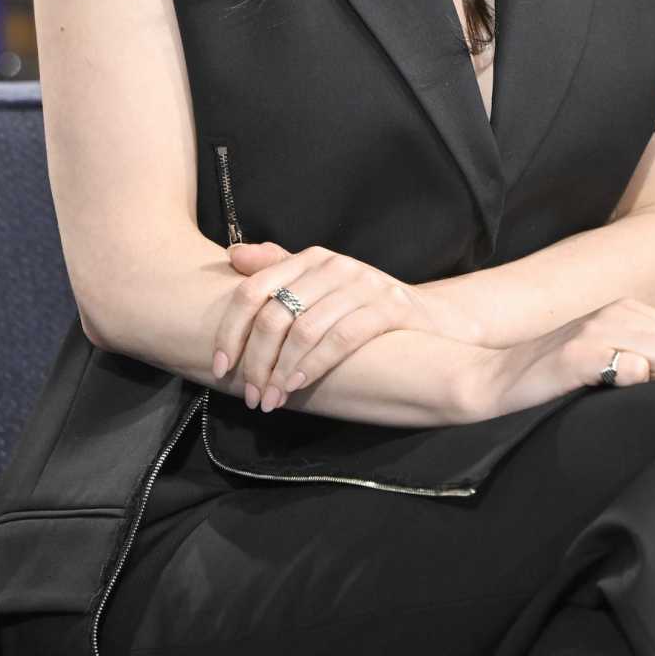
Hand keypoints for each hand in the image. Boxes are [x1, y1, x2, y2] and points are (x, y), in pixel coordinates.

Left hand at [216, 241, 480, 409]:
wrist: (434, 319)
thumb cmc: (365, 308)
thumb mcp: (321, 287)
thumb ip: (278, 270)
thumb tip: (233, 256)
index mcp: (311, 258)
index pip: (254, 290)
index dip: (230, 330)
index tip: (220, 366)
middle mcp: (334, 265)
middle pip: (275, 314)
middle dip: (255, 361)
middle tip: (249, 395)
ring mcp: (363, 283)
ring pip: (304, 329)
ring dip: (280, 371)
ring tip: (270, 399)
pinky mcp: (389, 306)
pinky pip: (341, 338)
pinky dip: (313, 365)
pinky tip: (298, 385)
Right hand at [485, 298, 654, 423]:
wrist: (490, 381)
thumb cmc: (552, 378)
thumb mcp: (611, 355)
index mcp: (628, 309)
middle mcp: (616, 311)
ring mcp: (596, 329)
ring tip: (642, 401)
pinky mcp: (577, 354)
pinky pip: (632, 368)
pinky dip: (635, 386)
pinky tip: (615, 397)